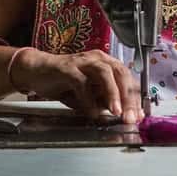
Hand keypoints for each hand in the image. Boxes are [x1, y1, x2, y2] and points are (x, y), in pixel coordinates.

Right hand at [10, 48, 142, 123]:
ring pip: (105, 73)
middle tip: (130, 116)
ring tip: (115, 111)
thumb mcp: (89, 95)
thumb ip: (104, 102)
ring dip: (112, 93)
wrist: (37, 72)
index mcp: (106, 63)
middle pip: (120, 73)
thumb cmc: (65, 82)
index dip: (135, 97)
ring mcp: (82, 62)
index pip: (127, 78)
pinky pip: (81, 82)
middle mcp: (98, 59)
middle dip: (127, 97)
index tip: (139, 115)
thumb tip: (123, 114)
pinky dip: (88, 98)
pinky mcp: (66, 68)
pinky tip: (91, 111)